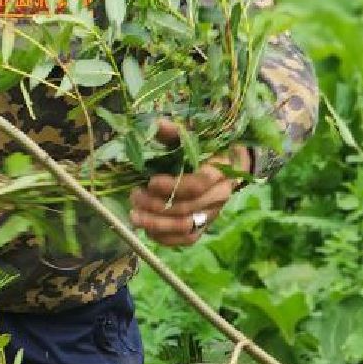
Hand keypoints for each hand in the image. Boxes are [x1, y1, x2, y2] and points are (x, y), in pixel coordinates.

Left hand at [129, 119, 251, 246]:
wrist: (228, 168)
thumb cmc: (204, 150)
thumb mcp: (191, 138)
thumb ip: (173, 133)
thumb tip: (155, 124)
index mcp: (217, 172)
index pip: (197, 184)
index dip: (172, 186)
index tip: (150, 182)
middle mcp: (217, 197)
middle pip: (187, 208)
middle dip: (156, 205)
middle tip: (134, 196)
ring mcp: (211, 214)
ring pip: (186, 227)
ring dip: (157, 224)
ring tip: (134, 216)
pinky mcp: (203, 227)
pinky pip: (187, 239)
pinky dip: (165, 238)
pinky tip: (146, 230)